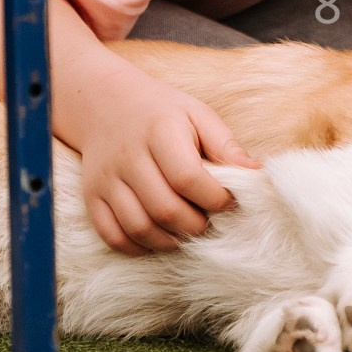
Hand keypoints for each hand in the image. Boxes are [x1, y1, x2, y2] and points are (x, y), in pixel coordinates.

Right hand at [68, 72, 259, 255]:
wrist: (106, 104)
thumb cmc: (162, 112)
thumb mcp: (197, 114)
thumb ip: (226, 145)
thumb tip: (258, 174)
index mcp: (159, 131)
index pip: (188, 178)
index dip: (215, 198)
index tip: (229, 201)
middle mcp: (129, 157)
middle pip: (165, 209)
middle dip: (196, 225)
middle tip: (210, 221)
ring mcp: (107, 180)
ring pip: (138, 227)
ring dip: (170, 241)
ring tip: (188, 231)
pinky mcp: (93, 197)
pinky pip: (112, 235)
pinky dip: (138, 247)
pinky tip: (159, 238)